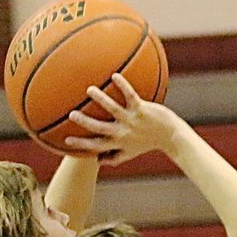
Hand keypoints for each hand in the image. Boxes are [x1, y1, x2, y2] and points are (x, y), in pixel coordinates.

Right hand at [64, 74, 180, 165]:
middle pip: (100, 128)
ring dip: (101, 100)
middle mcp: (123, 133)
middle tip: (71, 114)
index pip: (96, 146)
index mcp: (118, 143)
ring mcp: (132, 120)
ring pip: (113, 109)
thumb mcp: (130, 153)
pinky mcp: (142, 108)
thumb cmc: (148, 143)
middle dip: (85, 122)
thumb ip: (113, 157)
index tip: (65, 141)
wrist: (170, 136)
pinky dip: (123, 86)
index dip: (81, 145)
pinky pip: (130, 95)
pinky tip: (114, 75)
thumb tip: (97, 161)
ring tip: (89, 90)